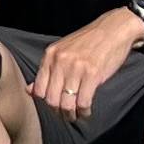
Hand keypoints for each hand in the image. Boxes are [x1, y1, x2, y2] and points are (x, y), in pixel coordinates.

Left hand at [28, 13, 142, 122]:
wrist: (114, 29)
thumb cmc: (89, 41)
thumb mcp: (63, 51)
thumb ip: (47, 70)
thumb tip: (29, 90)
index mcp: (50, 55)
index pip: (39, 90)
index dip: (46, 103)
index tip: (55, 106)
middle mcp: (61, 61)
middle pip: (51, 100)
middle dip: (59, 112)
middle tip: (66, 114)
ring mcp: (76, 67)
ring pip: (66, 104)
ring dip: (71, 115)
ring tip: (77, 114)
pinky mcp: (93, 74)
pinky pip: (83, 102)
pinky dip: (84, 111)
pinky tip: (86, 110)